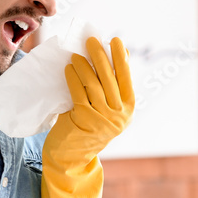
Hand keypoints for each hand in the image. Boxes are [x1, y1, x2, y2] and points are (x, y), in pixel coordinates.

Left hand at [41, 37, 133, 197]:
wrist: (71, 157)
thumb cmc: (87, 127)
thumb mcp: (105, 109)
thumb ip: (110, 88)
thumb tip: (112, 56)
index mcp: (128, 109)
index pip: (126, 78)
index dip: (121, 58)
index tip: (115, 40)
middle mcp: (119, 115)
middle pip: (109, 78)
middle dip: (100, 55)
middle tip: (91, 40)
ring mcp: (102, 119)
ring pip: (93, 84)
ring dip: (84, 65)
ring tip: (77, 54)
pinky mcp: (84, 120)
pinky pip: (78, 93)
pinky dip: (73, 78)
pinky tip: (69, 68)